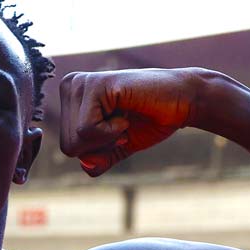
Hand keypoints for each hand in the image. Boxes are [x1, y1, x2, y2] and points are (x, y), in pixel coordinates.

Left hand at [58, 68, 209, 175]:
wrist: (181, 102)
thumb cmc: (151, 120)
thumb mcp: (118, 147)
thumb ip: (98, 159)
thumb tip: (86, 165)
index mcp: (70, 99)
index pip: (68, 147)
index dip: (98, 149)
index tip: (119, 130)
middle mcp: (70, 86)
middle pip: (69, 146)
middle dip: (102, 145)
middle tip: (124, 123)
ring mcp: (80, 83)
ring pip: (76, 139)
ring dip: (108, 137)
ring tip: (125, 116)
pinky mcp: (94, 86)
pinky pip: (87, 130)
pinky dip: (112, 131)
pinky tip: (126, 112)